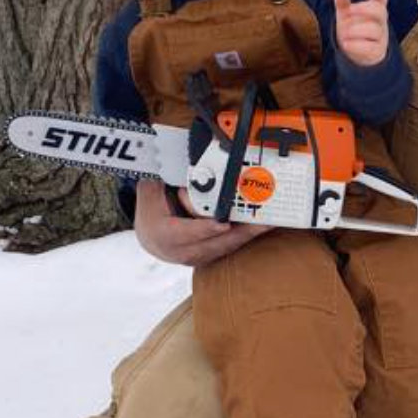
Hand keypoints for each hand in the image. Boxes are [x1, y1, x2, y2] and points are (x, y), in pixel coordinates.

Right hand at [133, 178, 270, 267]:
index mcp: (162, 235)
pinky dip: (245, 237)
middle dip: (238, 233)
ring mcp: (197, 257)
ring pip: (224, 248)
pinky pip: (230, 247)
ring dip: (247, 236)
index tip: (222, 224)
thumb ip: (160, 180)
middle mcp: (180, 251)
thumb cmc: (152, 209)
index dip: (203, 229)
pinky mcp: (210, 256)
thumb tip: (171, 160)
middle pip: (213, 244)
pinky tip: (262, 227)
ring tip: (267, 223)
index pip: (183, 233)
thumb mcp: (149, 192)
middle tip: (259, 223)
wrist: (150, 236)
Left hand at [334, 0, 389, 66]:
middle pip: (381, 11)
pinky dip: (357, 45)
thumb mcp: (346, 16)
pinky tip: (346, 44)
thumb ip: (343, 5)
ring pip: (375, 30)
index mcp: (375, 11)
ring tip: (345, 32)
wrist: (358, 54)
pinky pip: (370, 47)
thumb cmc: (354, 30)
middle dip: (365, 8)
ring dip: (358, 29)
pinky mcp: (377, 51)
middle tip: (350, 9)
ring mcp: (381, 37)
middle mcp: (381, 23)